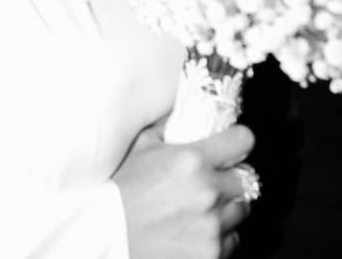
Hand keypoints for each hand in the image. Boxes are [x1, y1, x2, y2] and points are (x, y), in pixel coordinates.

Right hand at [113, 120, 254, 258]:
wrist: (109, 233)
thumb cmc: (124, 189)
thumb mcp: (143, 145)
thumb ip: (169, 125)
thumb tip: (186, 110)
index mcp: (192, 160)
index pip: (243, 141)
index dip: (239, 140)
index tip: (234, 144)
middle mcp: (208, 192)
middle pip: (246, 180)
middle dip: (231, 177)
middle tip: (213, 180)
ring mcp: (212, 226)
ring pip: (241, 211)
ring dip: (227, 207)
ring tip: (203, 207)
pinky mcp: (212, 253)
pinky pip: (232, 240)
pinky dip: (220, 235)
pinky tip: (197, 229)